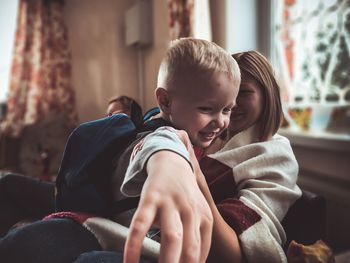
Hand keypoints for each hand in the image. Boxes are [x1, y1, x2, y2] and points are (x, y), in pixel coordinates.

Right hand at [123, 146, 212, 262]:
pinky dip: (134, 244)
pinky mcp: (150, 198)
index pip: (200, 255)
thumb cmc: (185, 195)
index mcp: (204, 218)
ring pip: (170, 237)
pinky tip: (128, 262)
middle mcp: (190, 211)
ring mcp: (170, 204)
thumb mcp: (199, 213)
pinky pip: (141, 224)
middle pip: (189, 250)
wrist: (172, 161)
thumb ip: (198, 240)